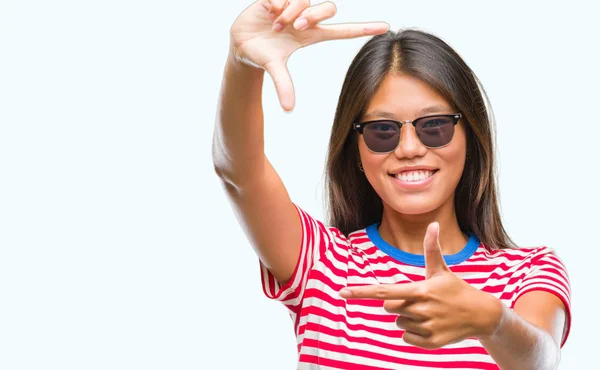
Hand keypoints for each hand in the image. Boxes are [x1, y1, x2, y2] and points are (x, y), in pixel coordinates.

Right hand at [229, 0, 388, 111]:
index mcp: (311, 35)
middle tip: (295, 26)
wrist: (240, 42)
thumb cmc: (262, 54)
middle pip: (329, 8)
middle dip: (313, 16)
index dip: (363, 29)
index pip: (343, 31)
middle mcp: (307, 18)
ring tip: (277, 24)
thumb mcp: (274, 68)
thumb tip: (289, 110)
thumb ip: (283, 85)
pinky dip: (278, 5)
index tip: (385, 27)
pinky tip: (269, 14)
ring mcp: (294, 5)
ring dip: (291, 12)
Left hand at [339, 222, 501, 348]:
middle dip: (397, 303)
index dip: (361, 292)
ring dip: (408, 318)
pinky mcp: (430, 343)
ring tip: (429, 312)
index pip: (383, 292)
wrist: (480, 315)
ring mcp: (426, 327)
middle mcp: (421, 309)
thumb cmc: (456, 289)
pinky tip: (431, 325)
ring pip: (399, 323)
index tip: (342, 292)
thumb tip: (433, 224)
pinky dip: (414, 333)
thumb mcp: (441, 270)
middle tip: (418, 299)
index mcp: (420, 290)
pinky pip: (406, 338)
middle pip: (389, 307)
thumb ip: (431, 249)